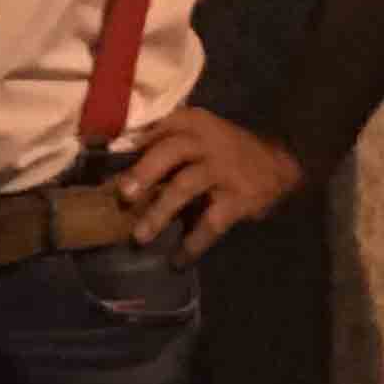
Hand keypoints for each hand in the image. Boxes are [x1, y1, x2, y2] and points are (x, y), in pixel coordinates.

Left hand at [111, 108, 308, 263]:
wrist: (279, 163)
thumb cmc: (224, 151)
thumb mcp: (198, 135)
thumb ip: (164, 144)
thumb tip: (114, 167)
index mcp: (192, 122)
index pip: (158, 127)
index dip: (131, 144)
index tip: (104, 162)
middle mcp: (206, 141)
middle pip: (170, 151)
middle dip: (144, 172)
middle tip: (123, 195)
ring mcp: (224, 169)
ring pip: (186, 186)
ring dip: (160, 212)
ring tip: (140, 237)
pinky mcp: (239, 198)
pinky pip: (211, 223)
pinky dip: (193, 243)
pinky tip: (178, 261)